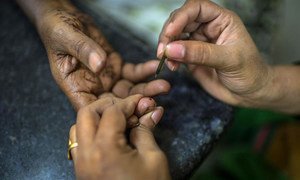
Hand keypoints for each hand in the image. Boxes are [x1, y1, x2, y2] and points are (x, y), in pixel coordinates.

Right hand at [34, 2, 169, 109]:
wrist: (66, 17)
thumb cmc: (58, 29)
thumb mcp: (66, 38)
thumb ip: (83, 50)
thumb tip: (100, 65)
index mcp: (75, 87)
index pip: (93, 108)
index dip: (111, 113)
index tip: (130, 112)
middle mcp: (93, 88)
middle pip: (116, 103)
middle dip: (136, 104)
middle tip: (154, 101)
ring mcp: (106, 79)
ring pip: (129, 90)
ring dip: (146, 90)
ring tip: (164, 86)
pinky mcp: (116, 68)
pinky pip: (133, 73)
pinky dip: (144, 71)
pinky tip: (154, 67)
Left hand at [69, 95, 170, 179]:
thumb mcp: (153, 159)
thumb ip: (146, 131)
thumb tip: (151, 111)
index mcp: (105, 149)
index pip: (112, 112)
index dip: (130, 104)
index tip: (143, 102)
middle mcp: (86, 154)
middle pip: (86, 113)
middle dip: (107, 105)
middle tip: (126, 109)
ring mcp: (80, 164)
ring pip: (77, 127)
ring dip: (96, 118)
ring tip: (118, 122)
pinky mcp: (81, 171)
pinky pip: (78, 143)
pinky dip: (91, 132)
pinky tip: (109, 136)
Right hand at [157, 0, 271, 107]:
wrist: (249, 93)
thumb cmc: (249, 72)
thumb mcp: (229, 60)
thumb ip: (201, 53)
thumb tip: (173, 49)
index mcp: (221, 20)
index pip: (196, 8)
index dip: (181, 17)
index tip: (171, 32)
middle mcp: (207, 28)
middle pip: (181, 20)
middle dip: (169, 33)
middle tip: (163, 50)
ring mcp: (198, 43)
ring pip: (175, 36)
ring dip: (167, 46)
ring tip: (166, 59)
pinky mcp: (191, 57)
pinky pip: (174, 53)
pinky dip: (169, 58)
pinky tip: (172, 67)